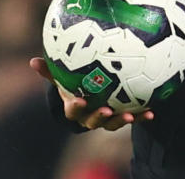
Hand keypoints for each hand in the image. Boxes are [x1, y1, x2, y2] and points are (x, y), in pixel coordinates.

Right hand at [28, 57, 153, 130]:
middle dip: (99, 117)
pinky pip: (132, 118)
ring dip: (122, 120)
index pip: (72, 110)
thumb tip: (32, 61)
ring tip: (131, 115)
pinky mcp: (121, 116)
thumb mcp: (62, 77)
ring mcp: (106, 119)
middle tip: (106, 110)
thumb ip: (50, 71)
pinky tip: (152, 112)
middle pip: (92, 121)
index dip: (75, 106)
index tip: (80, 100)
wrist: (89, 98)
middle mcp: (89, 116)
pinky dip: (141, 117)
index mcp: (75, 107)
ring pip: (112, 124)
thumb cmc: (74, 84)